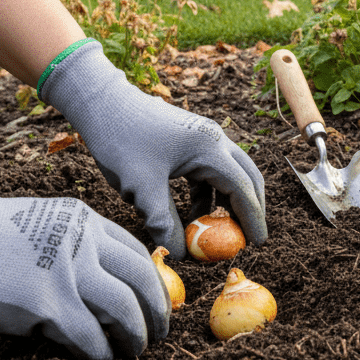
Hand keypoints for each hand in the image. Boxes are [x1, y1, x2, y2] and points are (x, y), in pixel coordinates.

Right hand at [0, 159, 168, 359]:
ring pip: (125, 310)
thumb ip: (70, 243)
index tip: (154, 300)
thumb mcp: (36, 223)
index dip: (151, 280)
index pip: (135, 251)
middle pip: (142, 279)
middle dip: (157, 310)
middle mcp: (82, 241)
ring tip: (136, 351)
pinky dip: (101, 353)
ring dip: (136, 336)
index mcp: (81, 219)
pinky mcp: (47, 305)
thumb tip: (99, 278)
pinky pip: (91, 336)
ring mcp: (67, 272)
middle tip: (159, 332)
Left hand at [39, 39, 266, 259]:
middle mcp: (214, 140)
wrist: (102, 103)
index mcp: (210, 148)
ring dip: (225, 203)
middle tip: (246, 240)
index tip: (257, 244)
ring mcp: (202, 138)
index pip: (243, 188)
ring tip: (214, 233)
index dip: (252, 218)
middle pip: (247, 178)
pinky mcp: (189, 140)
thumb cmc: (121, 141)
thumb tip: (183, 255)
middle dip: (249, 209)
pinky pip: (208, 172)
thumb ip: (163, 222)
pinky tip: (189, 215)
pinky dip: (206, 195)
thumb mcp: (141, 188)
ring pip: (228, 175)